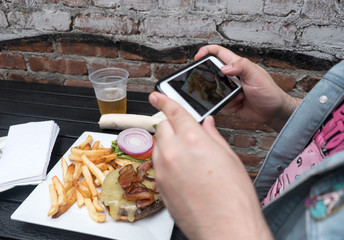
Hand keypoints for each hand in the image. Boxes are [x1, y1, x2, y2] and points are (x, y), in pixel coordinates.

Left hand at [149, 92, 272, 239]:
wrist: (226, 229)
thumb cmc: (234, 198)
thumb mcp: (229, 159)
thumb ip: (213, 137)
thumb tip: (206, 125)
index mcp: (193, 139)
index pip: (173, 111)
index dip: (164, 100)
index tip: (156, 95)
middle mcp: (173, 152)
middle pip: (162, 127)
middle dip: (172, 126)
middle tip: (186, 135)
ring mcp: (163, 170)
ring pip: (158, 145)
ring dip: (168, 144)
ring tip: (188, 159)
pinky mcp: (159, 185)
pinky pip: (158, 164)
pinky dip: (166, 161)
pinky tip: (183, 173)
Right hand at [195, 45, 300, 131]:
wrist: (273, 112)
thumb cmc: (269, 91)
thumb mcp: (256, 75)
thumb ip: (241, 67)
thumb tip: (224, 68)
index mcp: (237, 65)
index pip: (218, 53)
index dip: (207, 51)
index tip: (198, 57)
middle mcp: (231, 77)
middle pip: (211, 72)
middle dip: (209, 78)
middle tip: (215, 84)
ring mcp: (228, 90)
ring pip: (213, 89)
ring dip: (221, 94)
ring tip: (237, 97)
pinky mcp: (228, 102)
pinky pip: (218, 102)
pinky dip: (225, 105)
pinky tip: (237, 104)